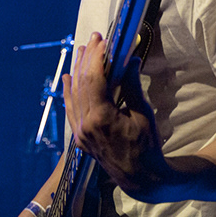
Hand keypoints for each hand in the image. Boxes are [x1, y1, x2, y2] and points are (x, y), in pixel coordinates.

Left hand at [62, 32, 166, 194]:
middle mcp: (85, 125)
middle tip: (94, 39)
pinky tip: (68, 78)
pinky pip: (70, 109)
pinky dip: (69, 92)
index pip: (95, 79)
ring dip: (77, 71)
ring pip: (73, 95)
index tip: (103, 41)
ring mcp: (80, 133)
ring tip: (82, 51)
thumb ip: (132, 86)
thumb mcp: (143, 114)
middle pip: (81, 83)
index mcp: (102, 118)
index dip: (97, 57)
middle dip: (87, 58)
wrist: (140, 177)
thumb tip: (130, 59)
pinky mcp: (79, 138)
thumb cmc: (147, 146)